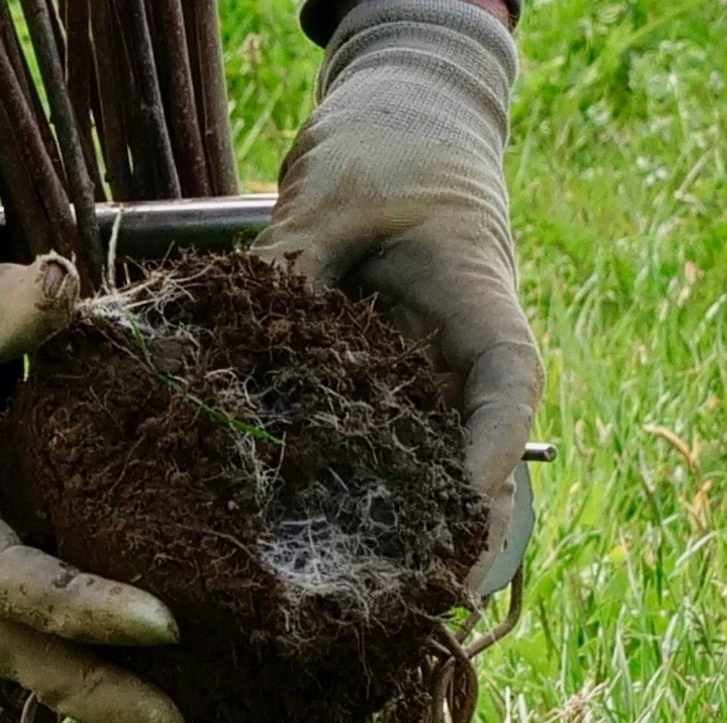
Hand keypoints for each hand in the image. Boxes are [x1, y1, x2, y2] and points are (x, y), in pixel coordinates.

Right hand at [0, 175, 182, 722]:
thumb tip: (70, 283)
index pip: (6, 583)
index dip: (82, 609)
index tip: (166, 624)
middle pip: (5, 647)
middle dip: (86, 690)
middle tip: (176, 718)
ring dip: (71, 664)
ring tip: (152, 686)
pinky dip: (47, 613)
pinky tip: (97, 605)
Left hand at [254, 1, 543, 588]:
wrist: (405, 121)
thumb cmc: (389, 147)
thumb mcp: (334, 199)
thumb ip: (290, 265)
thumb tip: (220, 341)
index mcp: (477, 303)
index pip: (506, 385)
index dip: (493, 452)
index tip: (467, 507)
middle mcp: (458, 353)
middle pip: (474, 450)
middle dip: (448, 525)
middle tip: (411, 597)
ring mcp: (425, 369)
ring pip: (427, 457)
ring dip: (402, 521)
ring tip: (363, 596)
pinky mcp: (382, 375)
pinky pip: (373, 436)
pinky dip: (347, 480)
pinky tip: (300, 528)